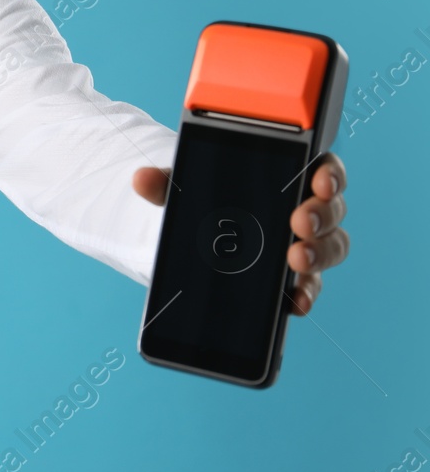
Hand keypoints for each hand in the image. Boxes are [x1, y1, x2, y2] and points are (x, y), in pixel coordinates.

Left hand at [131, 152, 348, 315]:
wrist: (199, 239)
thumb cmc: (207, 201)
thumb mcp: (186, 189)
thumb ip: (168, 183)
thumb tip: (141, 179)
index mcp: (290, 177)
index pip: (323, 169)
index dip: (329, 174)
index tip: (319, 182)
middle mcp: (307, 212)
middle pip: (331, 212)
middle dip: (321, 216)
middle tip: (299, 223)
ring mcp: (306, 247)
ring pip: (330, 248)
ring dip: (319, 254)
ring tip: (296, 260)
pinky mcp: (295, 279)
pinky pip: (309, 287)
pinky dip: (305, 294)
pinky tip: (294, 302)